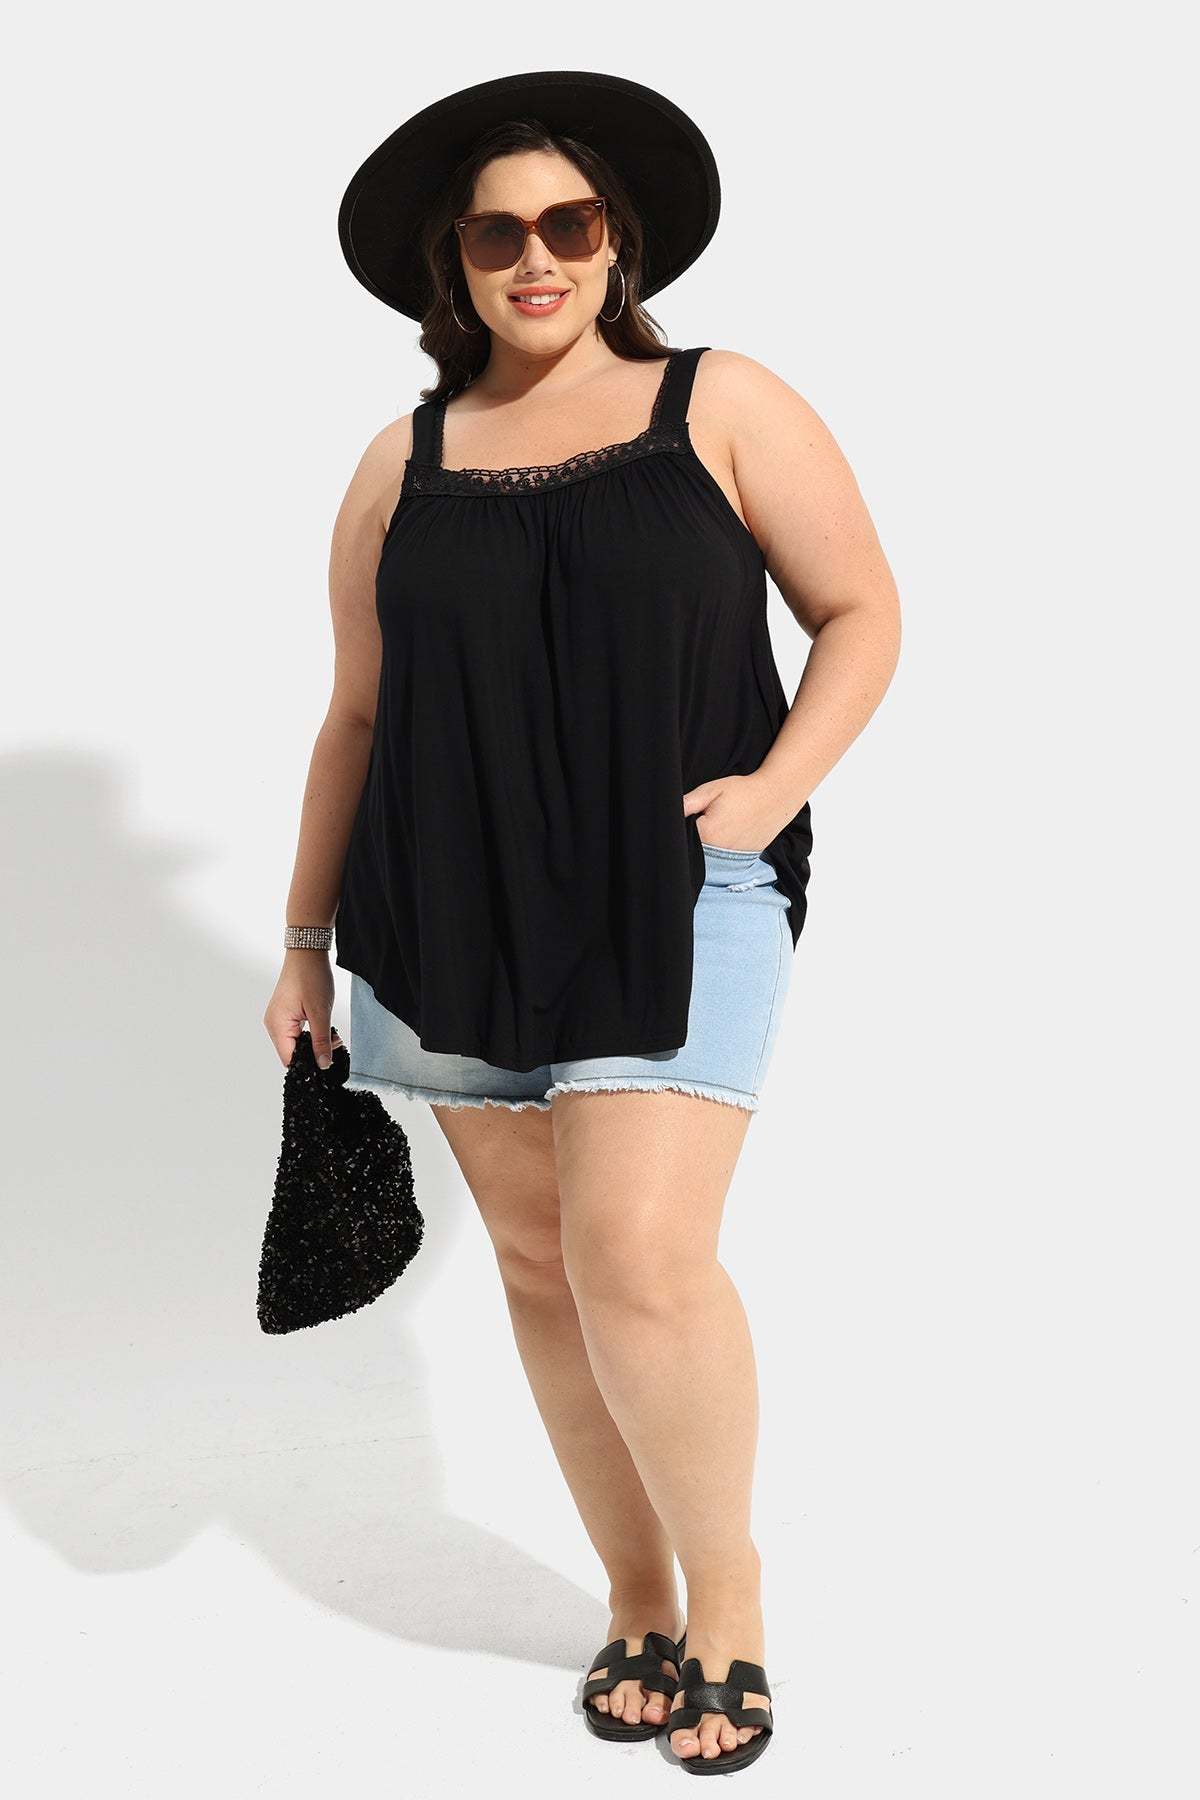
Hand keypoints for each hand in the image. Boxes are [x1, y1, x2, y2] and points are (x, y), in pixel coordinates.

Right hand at [263, 950, 341, 1069]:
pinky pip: (296, 1033)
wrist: (307, 953)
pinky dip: (311, 1035)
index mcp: (277, 1025)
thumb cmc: (311, 976)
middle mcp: (273, 1024)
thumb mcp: (321, 1012)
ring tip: (333, 1037)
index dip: (308, 1065)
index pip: (289, 1059)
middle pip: (292, 1053)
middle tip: (335, 1045)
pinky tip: (325, 1030)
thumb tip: (323, 1064)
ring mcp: (278, 1018)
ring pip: (296, 1043)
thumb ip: (321, 1041)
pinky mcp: (285, 1014)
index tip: (327, 1064)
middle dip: (314, 1053)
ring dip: (315, 1043)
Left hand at [683, 771, 795, 853]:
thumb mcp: (712, 789)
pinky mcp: (743, 860)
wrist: (776, 797)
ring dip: (707, 848)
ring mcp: (732, 859)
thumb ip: (689, 802)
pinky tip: (729, 835)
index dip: (681, 828)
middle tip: (709, 819)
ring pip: (708, 859)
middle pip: (693, 852)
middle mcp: (719, 852)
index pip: (680, 839)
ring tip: (721, 826)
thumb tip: (671, 812)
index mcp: (707, 834)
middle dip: (694, 839)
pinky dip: (721, 852)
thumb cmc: (744, 791)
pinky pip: (723, 862)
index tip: (692, 817)